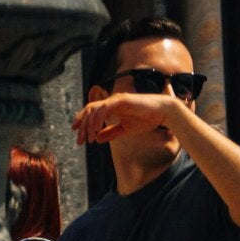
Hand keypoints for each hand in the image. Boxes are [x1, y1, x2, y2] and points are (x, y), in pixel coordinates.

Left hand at [73, 85, 187, 150]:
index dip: (82, 121)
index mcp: (112, 107)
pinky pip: (104, 108)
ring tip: (89, 139)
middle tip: (79, 141)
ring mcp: (116, 99)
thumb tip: (97, 139)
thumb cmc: (146, 119)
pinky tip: (96, 131)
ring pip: (94, 109)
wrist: (161, 113)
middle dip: (82, 125)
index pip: (92, 111)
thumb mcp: (125, 130)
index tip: (78, 135)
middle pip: (89, 110)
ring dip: (89, 125)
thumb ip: (111, 133)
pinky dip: (97, 119)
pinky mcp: (121, 100)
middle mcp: (112, 101)